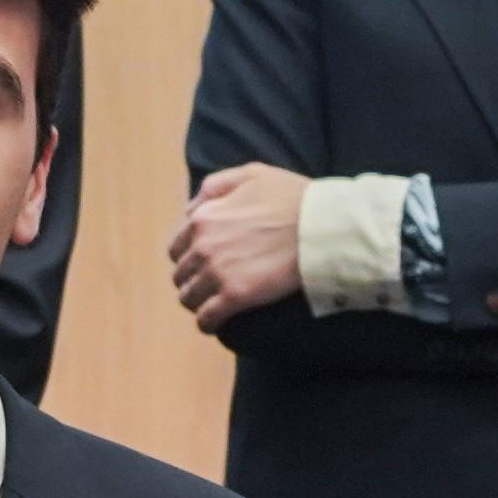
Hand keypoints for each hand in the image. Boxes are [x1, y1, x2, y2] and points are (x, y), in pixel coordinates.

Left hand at [165, 165, 307, 330]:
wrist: (320, 225)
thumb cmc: (292, 197)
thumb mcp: (250, 174)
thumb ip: (214, 186)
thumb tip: (190, 208)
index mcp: (203, 219)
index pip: (177, 247)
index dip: (188, 257)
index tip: (202, 263)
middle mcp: (202, 247)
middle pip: (181, 275)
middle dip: (192, 280)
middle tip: (211, 285)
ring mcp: (217, 273)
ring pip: (188, 298)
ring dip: (198, 302)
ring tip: (213, 304)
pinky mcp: (235, 296)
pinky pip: (207, 319)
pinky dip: (208, 323)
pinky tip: (216, 323)